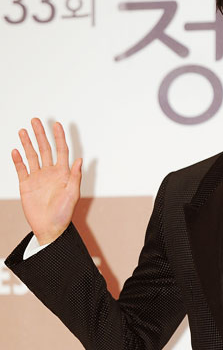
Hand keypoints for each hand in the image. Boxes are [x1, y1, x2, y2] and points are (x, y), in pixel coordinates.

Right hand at [11, 118, 81, 244]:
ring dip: (28, 144)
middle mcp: (50, 173)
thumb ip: (75, 177)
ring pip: (32, 156)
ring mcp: (37, 178)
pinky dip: (18, 160)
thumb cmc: (64, 214)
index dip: (59, 137)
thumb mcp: (72, 195)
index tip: (56, 124)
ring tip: (23, 131)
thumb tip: (80, 160)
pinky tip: (15, 151)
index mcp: (63, 174)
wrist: (49, 229)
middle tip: (35, 121)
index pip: (61, 151)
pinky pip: (21, 169)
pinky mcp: (26, 185)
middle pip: (45, 149)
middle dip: (40, 135)